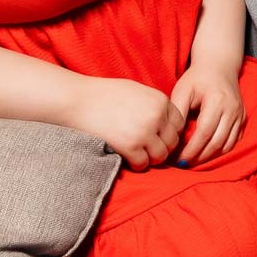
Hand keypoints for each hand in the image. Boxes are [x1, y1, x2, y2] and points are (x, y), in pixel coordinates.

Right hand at [67, 78, 185, 170]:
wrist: (77, 100)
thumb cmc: (103, 94)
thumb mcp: (136, 91)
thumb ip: (153, 104)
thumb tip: (165, 121)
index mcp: (160, 100)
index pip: (179, 124)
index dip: (169, 133)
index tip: (158, 137)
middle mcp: (156, 115)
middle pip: (172, 142)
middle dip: (162, 147)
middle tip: (148, 149)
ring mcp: (144, 131)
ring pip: (160, 156)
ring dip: (151, 158)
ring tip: (139, 154)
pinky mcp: (130, 146)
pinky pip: (143, 164)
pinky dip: (137, 164)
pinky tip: (128, 158)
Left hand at [169, 63, 246, 167]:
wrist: (219, 66)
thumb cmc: (197, 78)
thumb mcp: (183, 90)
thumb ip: (178, 112)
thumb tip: (174, 137)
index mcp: (217, 101)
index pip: (204, 132)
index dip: (192, 149)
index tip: (180, 159)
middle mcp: (232, 109)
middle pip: (217, 141)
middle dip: (201, 156)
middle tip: (185, 164)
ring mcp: (239, 114)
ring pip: (228, 144)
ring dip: (211, 156)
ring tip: (195, 161)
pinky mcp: (242, 117)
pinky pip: (235, 140)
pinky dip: (222, 150)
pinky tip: (209, 152)